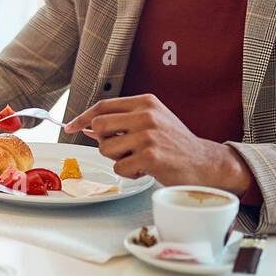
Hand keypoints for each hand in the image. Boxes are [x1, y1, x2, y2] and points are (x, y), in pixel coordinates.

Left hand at [64, 93, 252, 193]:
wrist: (205, 163)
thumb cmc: (175, 144)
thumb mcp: (152, 122)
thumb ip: (123, 121)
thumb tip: (90, 128)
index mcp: (145, 102)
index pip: (103, 105)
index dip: (83, 117)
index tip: (70, 127)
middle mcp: (146, 115)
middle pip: (100, 126)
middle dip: (105, 142)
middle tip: (122, 150)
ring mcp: (148, 135)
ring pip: (106, 149)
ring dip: (118, 159)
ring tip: (139, 159)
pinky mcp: (150, 156)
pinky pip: (120, 167)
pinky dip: (129, 173)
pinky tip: (146, 169)